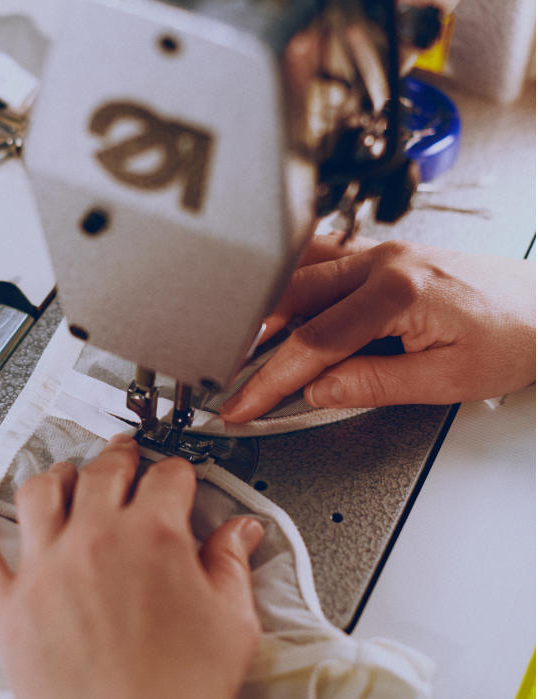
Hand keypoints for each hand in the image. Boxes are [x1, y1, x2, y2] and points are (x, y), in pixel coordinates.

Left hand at [0, 435, 263, 698]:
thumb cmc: (184, 696)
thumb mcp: (231, 620)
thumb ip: (231, 563)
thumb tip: (239, 532)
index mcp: (152, 536)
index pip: (167, 476)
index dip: (178, 472)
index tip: (178, 479)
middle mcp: (95, 540)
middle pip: (103, 472)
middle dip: (122, 458)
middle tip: (126, 458)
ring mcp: (46, 570)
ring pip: (40, 493)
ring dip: (58, 475)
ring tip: (67, 475)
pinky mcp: (10, 607)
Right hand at [220, 236, 535, 422]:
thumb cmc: (512, 337)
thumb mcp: (444, 379)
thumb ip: (372, 384)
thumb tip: (317, 391)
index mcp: (397, 292)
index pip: (313, 344)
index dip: (269, 381)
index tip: (242, 404)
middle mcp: (383, 262)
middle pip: (291, 298)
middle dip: (252, 343)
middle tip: (231, 378)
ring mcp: (381, 251)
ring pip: (299, 271)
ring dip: (268, 309)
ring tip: (247, 348)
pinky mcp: (383, 253)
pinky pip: (321, 259)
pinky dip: (292, 283)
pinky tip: (281, 305)